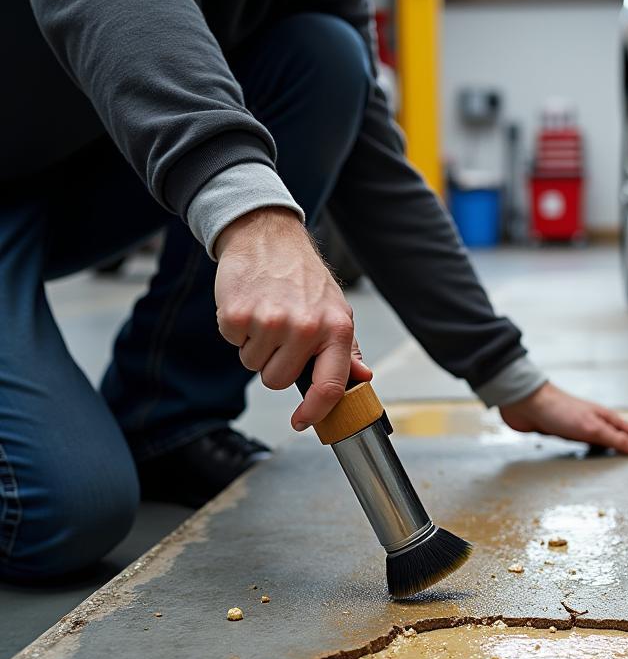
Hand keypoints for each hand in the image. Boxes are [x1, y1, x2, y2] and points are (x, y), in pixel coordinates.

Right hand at [213, 206, 372, 430]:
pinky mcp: (238, 315)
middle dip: (276, 364)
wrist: (268, 237)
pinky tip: (251, 306)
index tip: (303, 421)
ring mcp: (271, 322)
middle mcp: (306, 328)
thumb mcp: (336, 310)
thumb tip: (362, 377)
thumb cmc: (303, 277)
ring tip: (267, 315)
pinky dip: (238, 331)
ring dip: (256, 346)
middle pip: (278, 380)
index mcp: (336, 329)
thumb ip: (348, 349)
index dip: (315, 412)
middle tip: (280, 334)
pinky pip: (234, 344)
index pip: (329, 387)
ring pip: (253, 365)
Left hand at [500, 382, 627, 455]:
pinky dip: (600, 450)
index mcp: (607, 419)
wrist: (526, 404)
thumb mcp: (593, 429)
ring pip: (607, 440)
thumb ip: (618, 441)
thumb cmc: (560, 411)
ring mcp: (583, 427)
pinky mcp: (567, 433)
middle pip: (625, 435)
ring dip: (621, 447)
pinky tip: (596, 455)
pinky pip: (590, 445)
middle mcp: (597, 422)